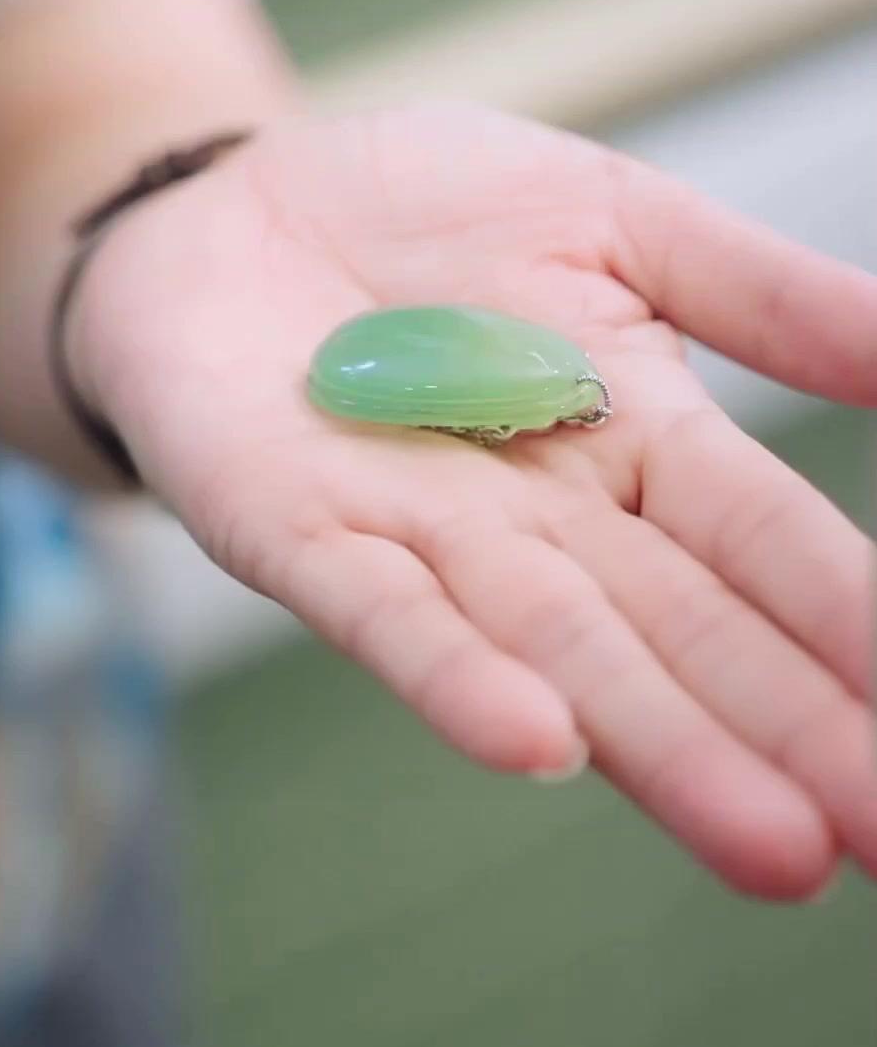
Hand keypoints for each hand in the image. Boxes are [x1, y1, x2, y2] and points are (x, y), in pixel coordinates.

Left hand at [78, 102, 875, 898]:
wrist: (231, 199)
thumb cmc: (426, 211)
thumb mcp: (610, 215)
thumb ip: (753, 288)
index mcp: (638, 438)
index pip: (765, 542)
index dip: (849, 623)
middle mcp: (545, 517)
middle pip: (681, 632)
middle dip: (788, 732)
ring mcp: (422, 536)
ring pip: (557, 651)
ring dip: (658, 747)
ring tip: (771, 847)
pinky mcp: (294, 531)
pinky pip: (379, 611)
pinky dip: (455, 675)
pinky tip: (538, 743)